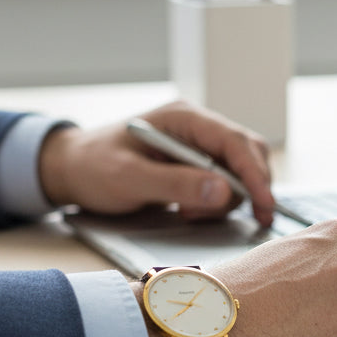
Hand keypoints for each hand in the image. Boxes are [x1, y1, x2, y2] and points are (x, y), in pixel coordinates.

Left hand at [37, 100, 276, 225]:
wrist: (71, 169)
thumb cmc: (94, 167)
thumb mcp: (129, 178)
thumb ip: (176, 183)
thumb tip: (223, 192)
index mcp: (184, 118)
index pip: (234, 141)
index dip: (254, 174)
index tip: (265, 204)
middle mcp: (197, 127)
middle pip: (246, 153)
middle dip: (246, 188)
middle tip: (227, 217)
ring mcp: (198, 145)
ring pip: (238, 171)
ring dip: (226, 199)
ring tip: (189, 214)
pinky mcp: (196, 164)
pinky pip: (224, 182)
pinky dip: (216, 202)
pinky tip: (190, 211)